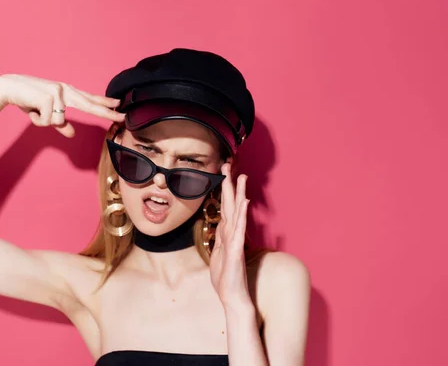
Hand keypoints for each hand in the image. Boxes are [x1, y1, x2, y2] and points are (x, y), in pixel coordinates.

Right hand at [0, 74, 124, 137]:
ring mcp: (58, 92)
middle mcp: (65, 90)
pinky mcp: (49, 97)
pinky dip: (36, 120)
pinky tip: (30, 109)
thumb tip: (72, 134)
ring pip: (58, 121)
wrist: (8, 87)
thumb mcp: (46, 113)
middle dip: (106, 111)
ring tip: (33, 111)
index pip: (89, 99)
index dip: (104, 103)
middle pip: (89, 104)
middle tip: (122, 117)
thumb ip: (61, 124)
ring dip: (42, 121)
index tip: (119, 105)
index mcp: (66, 92)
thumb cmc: (28, 99)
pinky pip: (47, 121)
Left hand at [209, 163, 252, 308]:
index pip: (225, 207)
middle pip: (230, 204)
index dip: (224, 190)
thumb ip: (220, 239)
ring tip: (241, 176)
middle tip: (229, 164)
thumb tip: (221, 226)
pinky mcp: (236, 251)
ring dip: (239, 194)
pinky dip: (241, 216)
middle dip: (229, 184)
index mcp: (226, 234)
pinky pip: (239, 230)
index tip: (223, 173)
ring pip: (237, 213)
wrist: (232, 296)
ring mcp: (235, 241)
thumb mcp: (217, 254)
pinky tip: (244, 203)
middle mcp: (232, 234)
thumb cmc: (225, 278)